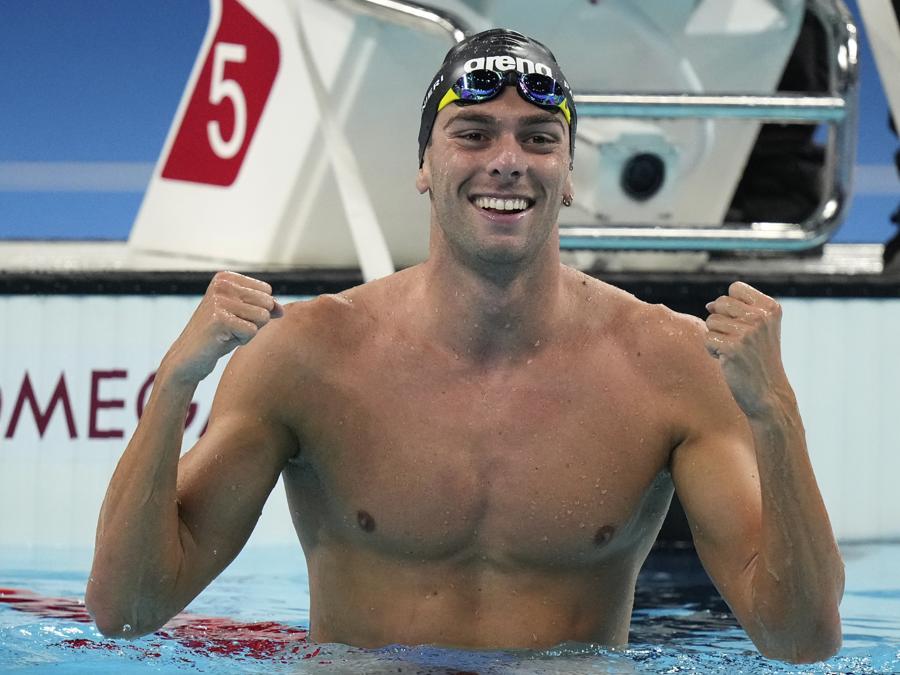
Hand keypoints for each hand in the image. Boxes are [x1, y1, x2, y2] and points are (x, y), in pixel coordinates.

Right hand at [163, 271, 283, 383]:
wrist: (189, 357)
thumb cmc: (219, 335)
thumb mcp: (245, 316)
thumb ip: (266, 308)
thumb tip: (282, 310)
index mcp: (226, 277)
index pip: (267, 291)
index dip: (256, 309)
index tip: (234, 316)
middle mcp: (222, 284)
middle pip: (267, 302)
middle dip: (255, 321)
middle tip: (231, 327)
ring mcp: (219, 300)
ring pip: (263, 317)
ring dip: (249, 331)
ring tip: (228, 333)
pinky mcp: (219, 319)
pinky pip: (253, 331)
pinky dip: (242, 340)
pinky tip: (223, 340)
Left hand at [704, 281, 790, 417]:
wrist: (768, 394)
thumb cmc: (758, 359)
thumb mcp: (758, 329)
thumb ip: (737, 311)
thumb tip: (709, 305)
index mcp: (770, 308)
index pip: (735, 288)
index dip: (730, 305)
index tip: (741, 324)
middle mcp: (761, 317)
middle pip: (720, 303)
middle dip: (721, 322)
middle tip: (736, 341)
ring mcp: (747, 332)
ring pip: (711, 320)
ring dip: (716, 337)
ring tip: (733, 351)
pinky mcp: (733, 348)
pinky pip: (707, 338)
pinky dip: (712, 350)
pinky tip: (727, 360)